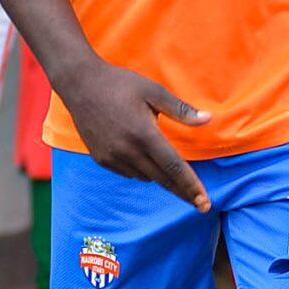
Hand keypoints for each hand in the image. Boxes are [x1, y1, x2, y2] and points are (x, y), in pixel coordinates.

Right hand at [56, 60, 211, 211]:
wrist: (80, 84)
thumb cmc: (120, 84)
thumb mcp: (154, 91)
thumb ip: (181, 109)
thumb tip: (208, 119)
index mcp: (144, 134)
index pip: (173, 167)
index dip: (191, 187)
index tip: (205, 204)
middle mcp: (128, 151)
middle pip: (162, 179)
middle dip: (183, 192)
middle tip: (201, 204)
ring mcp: (112, 157)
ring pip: (145, 177)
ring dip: (160, 177)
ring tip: (168, 167)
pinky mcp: (101, 159)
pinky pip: (128, 173)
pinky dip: (141, 171)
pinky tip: (143, 158)